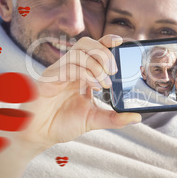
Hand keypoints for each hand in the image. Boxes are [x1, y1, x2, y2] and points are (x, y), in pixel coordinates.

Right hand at [15, 35, 140, 148]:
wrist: (39, 136)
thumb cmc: (62, 124)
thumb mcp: (94, 120)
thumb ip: (115, 118)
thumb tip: (137, 117)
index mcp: (81, 73)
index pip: (94, 48)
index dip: (107, 41)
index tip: (121, 42)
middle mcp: (70, 68)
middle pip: (86, 43)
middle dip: (104, 52)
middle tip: (114, 70)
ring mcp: (58, 72)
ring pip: (78, 52)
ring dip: (96, 64)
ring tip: (105, 83)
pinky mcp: (48, 79)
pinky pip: (68, 67)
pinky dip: (85, 73)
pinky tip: (93, 87)